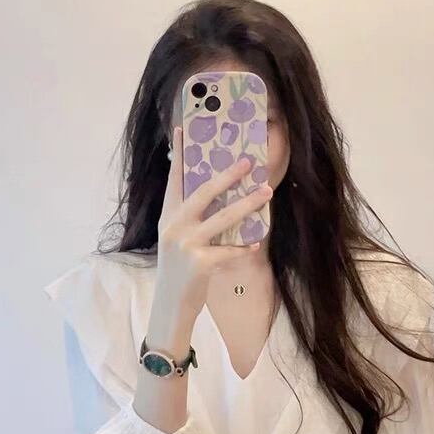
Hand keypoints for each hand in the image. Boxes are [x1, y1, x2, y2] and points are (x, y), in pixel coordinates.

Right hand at [155, 126, 272, 320]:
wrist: (170, 305)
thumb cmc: (179, 271)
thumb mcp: (176, 240)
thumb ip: (188, 218)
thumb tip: (214, 196)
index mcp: (168, 218)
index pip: (174, 181)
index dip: (179, 155)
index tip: (183, 128)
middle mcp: (174, 227)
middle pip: (203, 193)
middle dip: (228, 175)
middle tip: (248, 162)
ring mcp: (187, 245)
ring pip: (223, 218)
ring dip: (248, 204)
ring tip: (266, 192)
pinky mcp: (201, 264)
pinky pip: (230, 250)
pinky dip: (244, 247)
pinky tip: (255, 242)